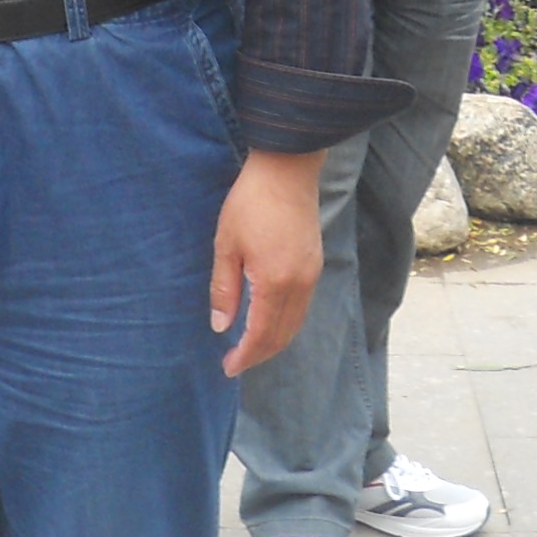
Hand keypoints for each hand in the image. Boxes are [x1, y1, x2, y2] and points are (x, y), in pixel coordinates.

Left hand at [211, 148, 323, 376]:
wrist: (287, 169)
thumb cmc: (250, 202)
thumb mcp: (227, 244)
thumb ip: (224, 288)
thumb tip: (221, 326)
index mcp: (274, 281)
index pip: (261, 334)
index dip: (245, 356)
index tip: (228, 367)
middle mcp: (299, 284)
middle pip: (282, 335)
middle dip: (260, 355)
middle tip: (236, 363)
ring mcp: (311, 275)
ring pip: (295, 323)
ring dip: (274, 341)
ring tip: (251, 347)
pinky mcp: (315, 264)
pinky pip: (302, 307)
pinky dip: (285, 323)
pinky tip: (269, 321)